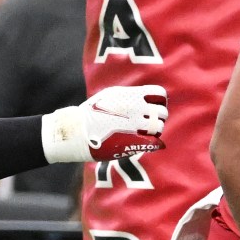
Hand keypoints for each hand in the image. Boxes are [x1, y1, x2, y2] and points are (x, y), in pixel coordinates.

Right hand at [42, 84, 166, 163]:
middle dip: (158, 118)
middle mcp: (137, 109)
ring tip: (144, 134)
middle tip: (148, 124)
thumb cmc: (91, 113)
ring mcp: (136, 126)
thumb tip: (143, 97)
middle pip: (162, 112)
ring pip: (160, 128)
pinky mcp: (133, 142)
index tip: (152, 107)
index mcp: (132, 96)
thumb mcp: (110, 95)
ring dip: (155, 131)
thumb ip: (129, 95)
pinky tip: (146, 144)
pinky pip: (155, 143)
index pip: (160, 95)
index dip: (159, 102)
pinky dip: (154, 144)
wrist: (77, 131)